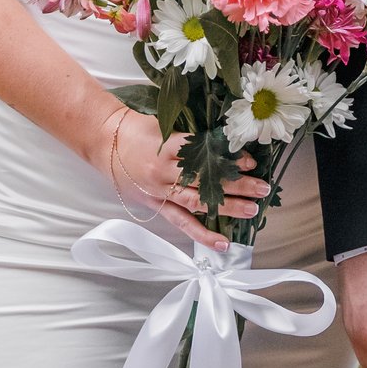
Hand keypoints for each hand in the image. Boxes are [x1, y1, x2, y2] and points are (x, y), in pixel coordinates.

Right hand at [99, 109, 273, 251]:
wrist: (104, 140)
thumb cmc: (137, 127)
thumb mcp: (164, 123)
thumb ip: (190, 135)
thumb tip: (225, 141)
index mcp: (166, 147)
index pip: (203, 155)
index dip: (227, 160)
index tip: (250, 161)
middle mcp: (163, 171)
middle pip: (204, 181)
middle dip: (236, 185)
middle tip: (261, 187)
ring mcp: (159, 191)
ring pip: (197, 203)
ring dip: (227, 208)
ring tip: (252, 210)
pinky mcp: (156, 204)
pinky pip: (181, 222)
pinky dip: (202, 234)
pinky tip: (222, 243)